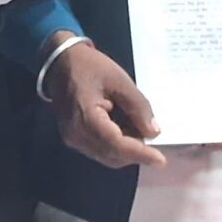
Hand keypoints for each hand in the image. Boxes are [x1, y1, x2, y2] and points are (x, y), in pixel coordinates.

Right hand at [44, 36, 165, 168]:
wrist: (60, 61)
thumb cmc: (89, 66)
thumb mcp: (119, 80)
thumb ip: (138, 107)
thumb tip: (153, 133)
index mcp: (86, 118)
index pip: (117, 145)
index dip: (140, 154)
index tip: (161, 160)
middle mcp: (76, 135)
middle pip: (112, 155)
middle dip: (134, 150)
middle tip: (150, 132)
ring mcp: (73, 139)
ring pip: (106, 155)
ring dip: (125, 148)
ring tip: (136, 125)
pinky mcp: (74, 137)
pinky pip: (99, 149)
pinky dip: (115, 144)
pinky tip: (124, 127)